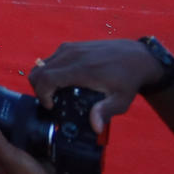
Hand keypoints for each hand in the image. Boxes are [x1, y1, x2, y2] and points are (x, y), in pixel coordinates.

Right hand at [25, 39, 159, 138]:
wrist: (136, 56)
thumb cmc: (128, 80)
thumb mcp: (121, 100)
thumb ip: (106, 111)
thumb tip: (95, 127)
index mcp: (81, 69)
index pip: (46, 79)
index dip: (42, 94)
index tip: (52, 107)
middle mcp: (70, 55)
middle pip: (38, 71)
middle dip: (39, 90)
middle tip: (52, 102)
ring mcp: (69, 48)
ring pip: (41, 64)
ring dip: (43, 80)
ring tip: (57, 93)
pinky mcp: (70, 46)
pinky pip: (50, 59)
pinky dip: (49, 71)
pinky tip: (64, 81)